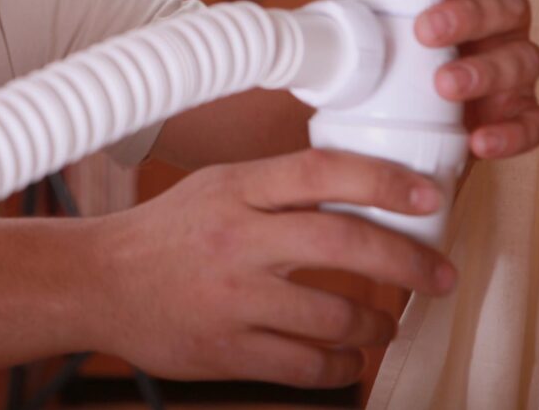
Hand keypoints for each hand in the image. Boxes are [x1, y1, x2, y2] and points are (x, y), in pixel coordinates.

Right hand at [87, 150, 454, 387]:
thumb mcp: (214, 187)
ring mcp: (232, 299)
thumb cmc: (163, 232)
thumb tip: (358, 194)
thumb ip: (275, 187)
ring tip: (388, 322)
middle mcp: (236, 241)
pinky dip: (341, 365)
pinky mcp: (226, 350)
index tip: (427, 198)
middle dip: (409, 263)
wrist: (99, 282)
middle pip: (345, 245)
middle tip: (439, 275)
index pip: (321, 172)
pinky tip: (347, 357)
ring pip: (335, 315)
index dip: (384, 181)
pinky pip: (306, 366)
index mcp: (234, 190)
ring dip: (379, 322)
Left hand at [322, 0, 538, 158]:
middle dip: (469, 15)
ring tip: (444, 84)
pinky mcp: (517, 114)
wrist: (395, 125)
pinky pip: (532, 122)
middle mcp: (499, 24)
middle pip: (507, 4)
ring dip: (484, 71)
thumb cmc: (393, 58)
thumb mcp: (371, 24)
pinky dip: (511, 132)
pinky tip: (481, 139)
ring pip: (522, 59)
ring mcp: (513, 68)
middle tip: (427, 31)